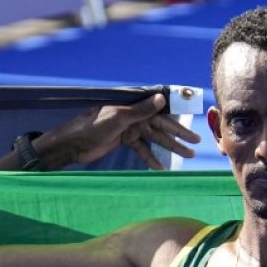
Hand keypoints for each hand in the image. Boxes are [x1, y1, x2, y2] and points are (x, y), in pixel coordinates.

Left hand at [0, 94, 201, 170]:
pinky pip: (142, 149)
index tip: (192, 126)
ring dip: (170, 148)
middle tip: (195, 144)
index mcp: (132, 107)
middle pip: (161, 127)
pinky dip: (151, 157)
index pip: (160, 113)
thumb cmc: (91, 126)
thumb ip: (140, 110)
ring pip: (154, 139)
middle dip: (178, 136)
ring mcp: (129, 129)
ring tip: (187, 155)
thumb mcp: (117, 117)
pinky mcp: (123, 141)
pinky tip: (162, 167)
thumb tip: (162, 99)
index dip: (177, 121)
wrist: (71, 143)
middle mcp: (133, 116)